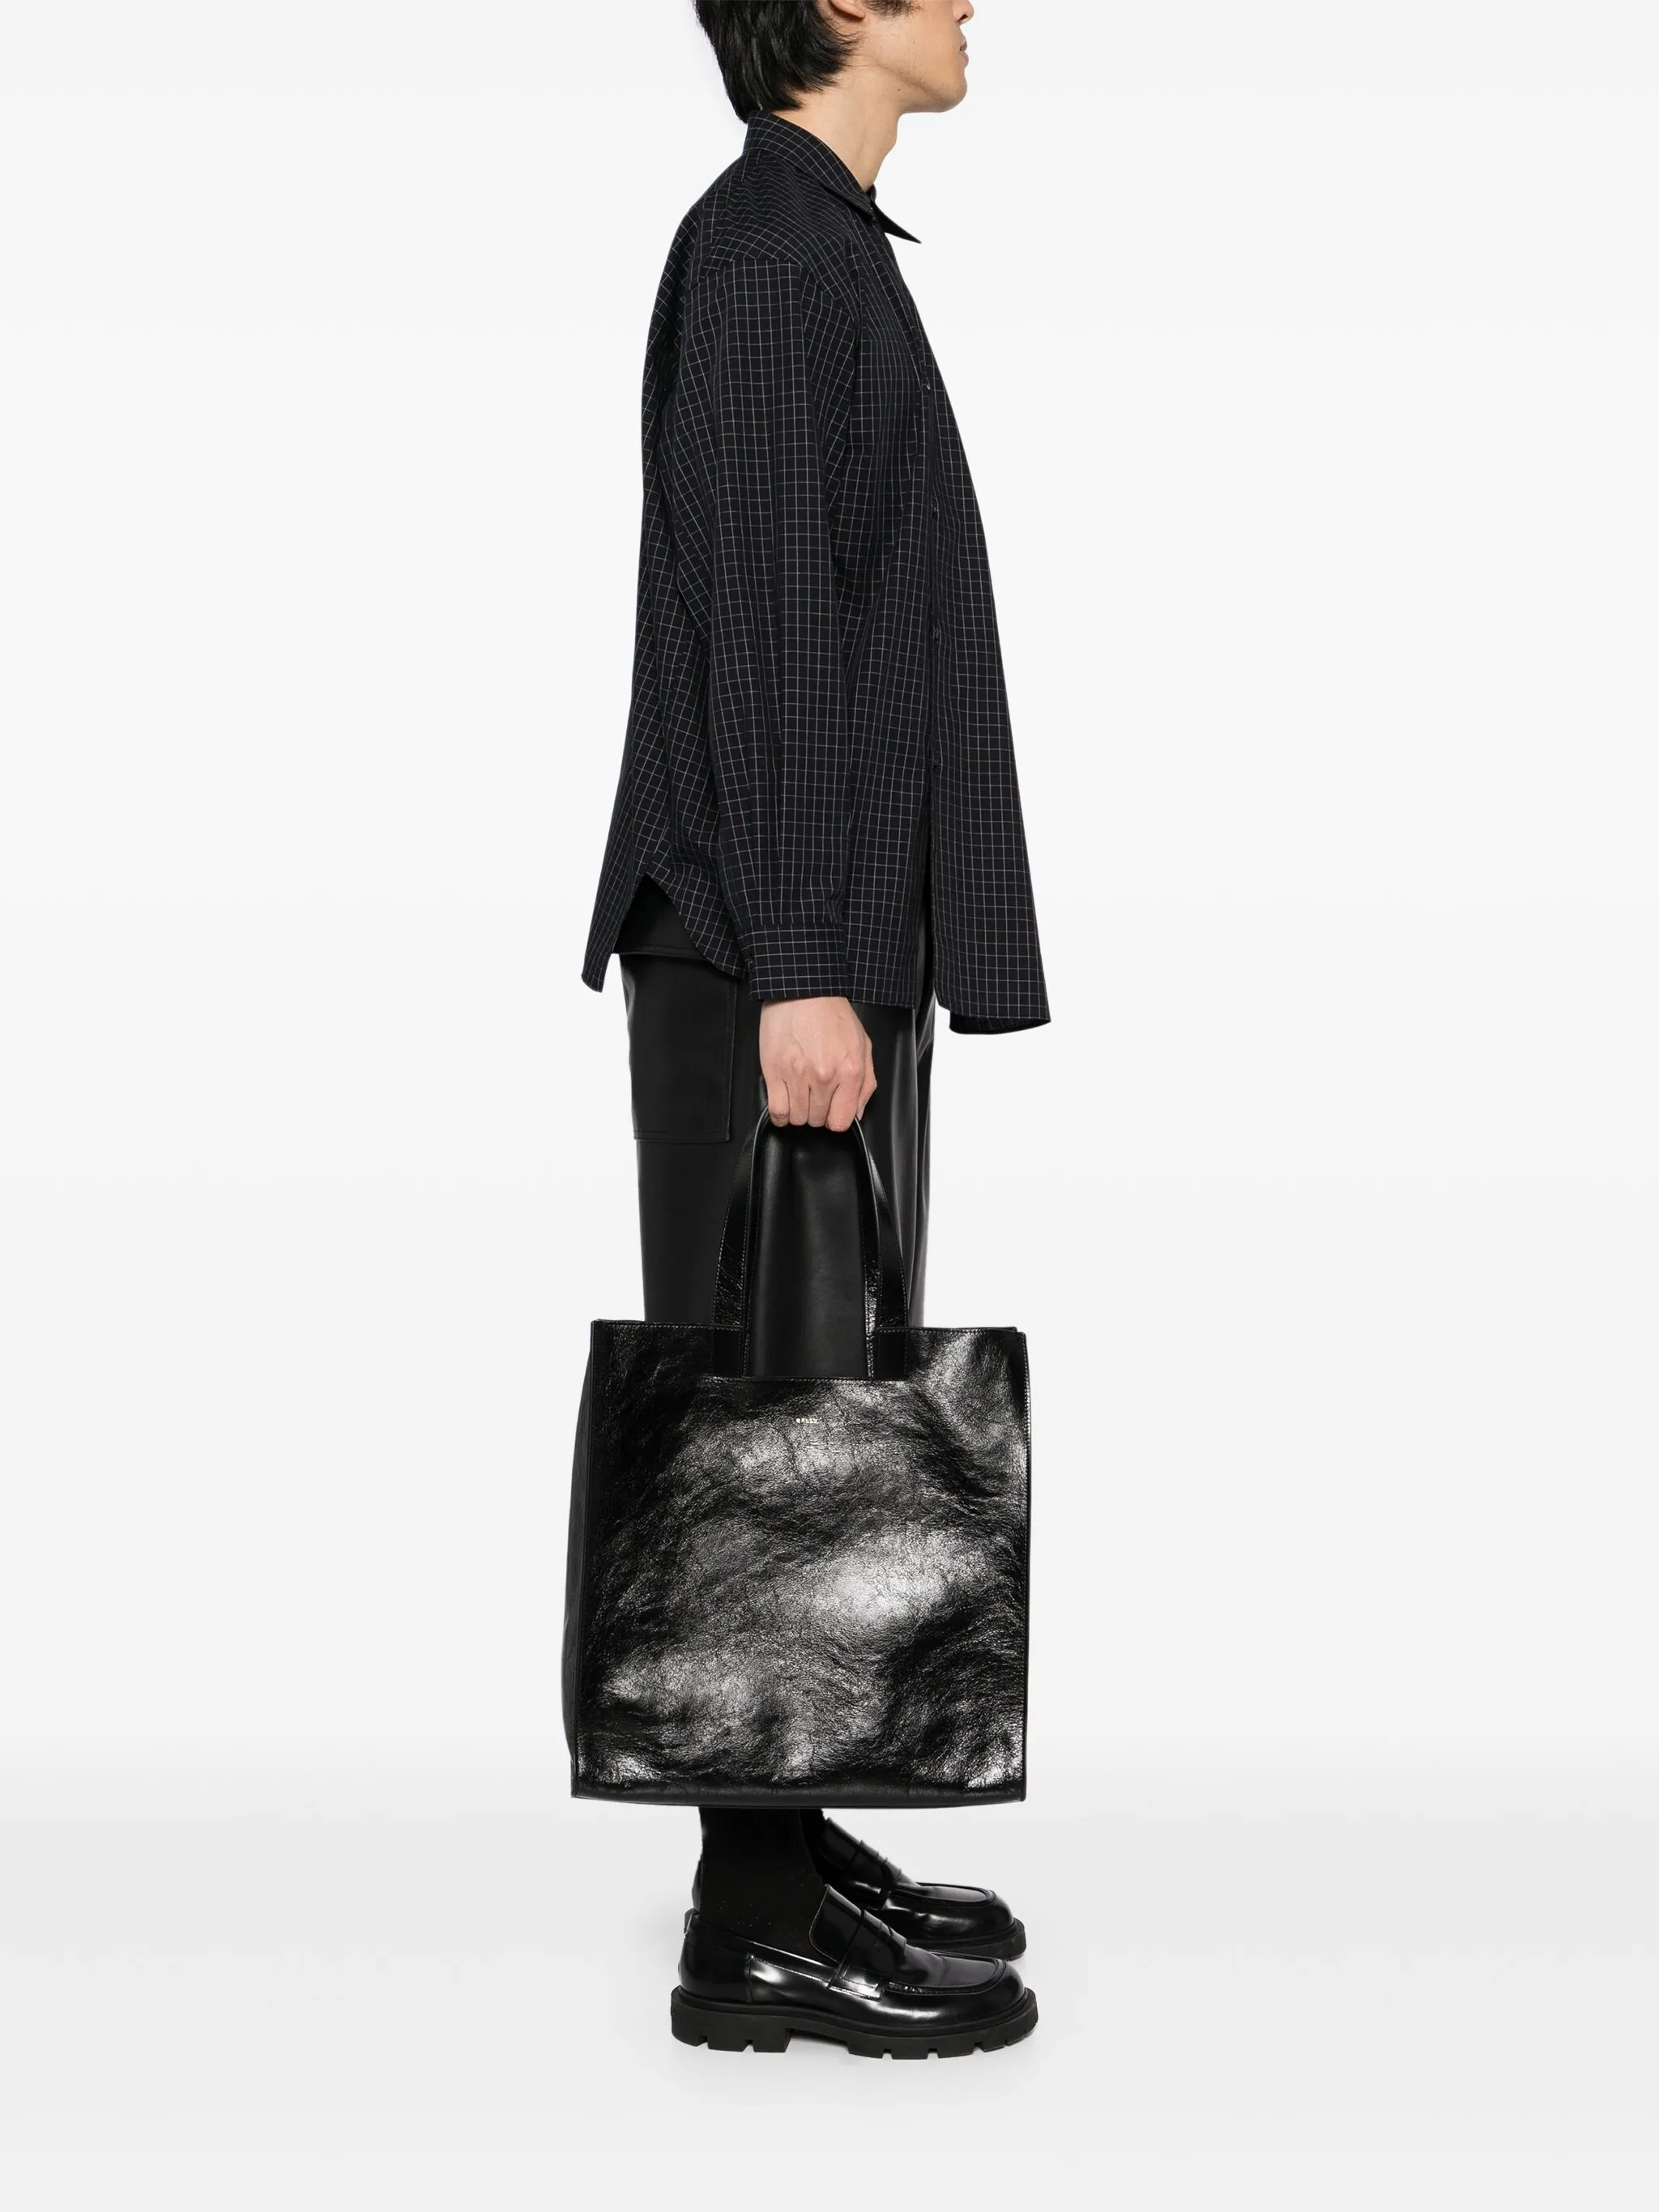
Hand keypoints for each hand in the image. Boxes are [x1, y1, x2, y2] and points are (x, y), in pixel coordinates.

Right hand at [759, 997, 876, 1132]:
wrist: (803, 990)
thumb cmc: (831, 1014)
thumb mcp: (862, 1044)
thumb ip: (865, 1082)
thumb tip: (858, 1112)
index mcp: (850, 1071)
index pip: (842, 1121)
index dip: (835, 1118)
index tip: (831, 1109)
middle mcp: (825, 1076)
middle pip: (818, 1120)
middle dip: (817, 1112)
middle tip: (814, 1094)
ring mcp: (798, 1075)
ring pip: (797, 1118)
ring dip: (798, 1112)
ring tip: (799, 1094)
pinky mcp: (775, 1071)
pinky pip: (777, 1110)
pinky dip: (780, 1114)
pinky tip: (784, 1102)